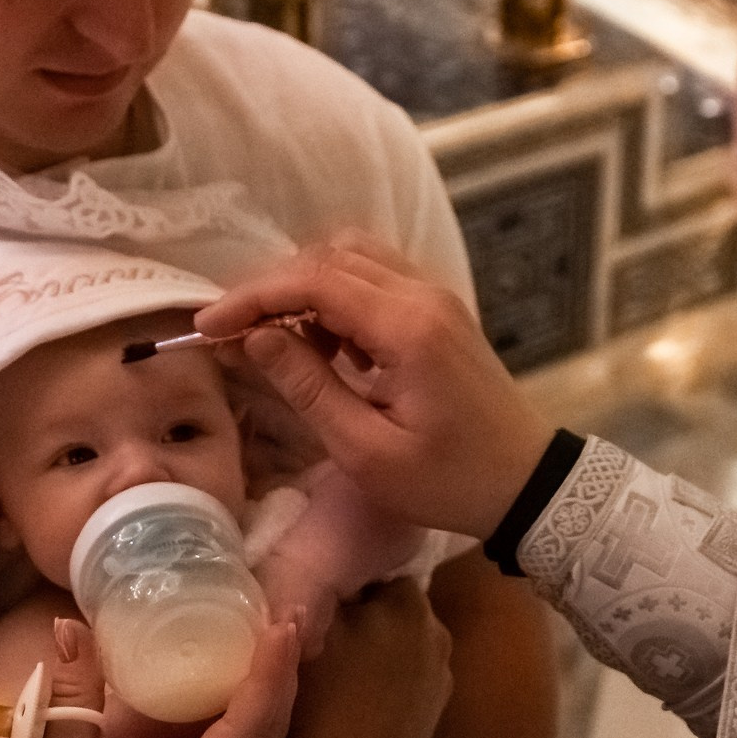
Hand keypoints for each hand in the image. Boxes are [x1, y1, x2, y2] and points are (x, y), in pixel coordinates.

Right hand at [0, 617, 298, 737]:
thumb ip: (71, 699)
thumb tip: (72, 625)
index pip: (248, 731)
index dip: (269, 676)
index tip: (283, 625)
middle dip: (284, 676)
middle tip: (292, 616)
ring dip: (276, 696)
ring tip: (280, 641)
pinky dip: (257, 720)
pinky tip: (248, 688)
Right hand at [198, 231, 555, 538]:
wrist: (528, 482)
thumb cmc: (449, 480)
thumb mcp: (366, 452)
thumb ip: (308, 388)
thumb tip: (255, 338)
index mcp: (407, 327)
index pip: (314, 280)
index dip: (253, 297)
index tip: (209, 327)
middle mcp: (422, 293)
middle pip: (329, 255)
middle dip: (272, 287)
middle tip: (233, 332)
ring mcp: (435, 296)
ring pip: (352, 256)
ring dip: (305, 287)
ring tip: (277, 340)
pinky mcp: (438, 309)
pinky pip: (375, 277)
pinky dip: (337, 296)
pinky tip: (325, 346)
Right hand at [265, 576, 452, 737]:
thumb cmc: (315, 703)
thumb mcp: (297, 627)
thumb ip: (305, 583)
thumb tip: (301, 559)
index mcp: (409, 603)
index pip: (370, 566)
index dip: (335, 578)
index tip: (306, 597)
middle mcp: (437, 635)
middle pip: (383, 606)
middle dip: (354, 615)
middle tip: (309, 636)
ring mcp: (438, 683)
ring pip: (391, 647)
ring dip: (366, 652)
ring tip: (324, 676)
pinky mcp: (430, 722)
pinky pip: (398, 685)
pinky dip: (377, 688)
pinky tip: (343, 708)